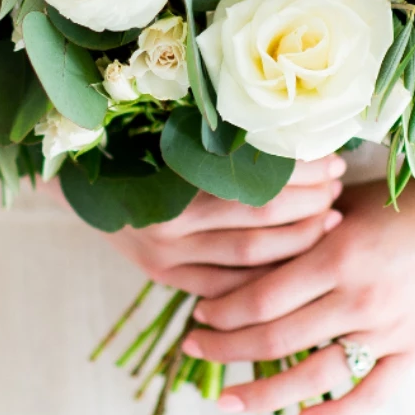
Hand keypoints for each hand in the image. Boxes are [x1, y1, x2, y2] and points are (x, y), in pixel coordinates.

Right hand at [42, 156, 346, 298]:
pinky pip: (226, 286)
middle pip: (259, 220)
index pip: (255, 182)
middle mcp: (169, 221)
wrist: (75, 179)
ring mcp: (166, 255)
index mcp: (173, 176)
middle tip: (339, 189)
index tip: (333, 161)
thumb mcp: (171, 129)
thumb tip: (292, 128)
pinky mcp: (164, 277)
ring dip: (298, 240)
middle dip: (309, 205)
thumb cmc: (133, 141)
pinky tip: (296, 262)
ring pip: (250, 258)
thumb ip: (221, 136)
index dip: (301, 175)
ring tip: (331, 220)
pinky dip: (264, 276)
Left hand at [184, 170, 414, 414]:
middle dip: (227, 348)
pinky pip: (373, 394)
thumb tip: (251, 250)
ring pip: (314, 375)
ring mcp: (391, 327)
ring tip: (228, 399)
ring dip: (265, 392)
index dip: (225, 310)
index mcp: (339, 252)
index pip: (264, 296)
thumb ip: (304, 228)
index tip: (199, 313)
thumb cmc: (405, 196)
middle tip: (194, 347)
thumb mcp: (348, 202)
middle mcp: (361, 295)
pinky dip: (337, 414)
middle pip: (277, 338)